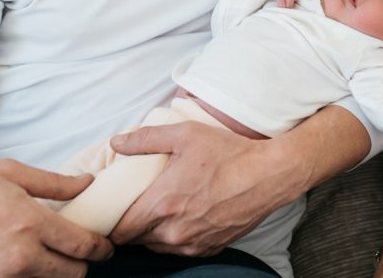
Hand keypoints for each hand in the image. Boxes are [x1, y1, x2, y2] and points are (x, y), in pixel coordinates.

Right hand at [0, 159, 112, 276]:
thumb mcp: (8, 174)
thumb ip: (54, 182)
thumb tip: (87, 183)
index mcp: (31, 224)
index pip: (82, 245)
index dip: (101, 248)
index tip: (106, 246)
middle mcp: (21, 256)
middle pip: (72, 273)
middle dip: (82, 263)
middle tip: (81, 251)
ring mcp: (3, 277)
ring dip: (56, 271)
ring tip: (52, 252)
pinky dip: (31, 275)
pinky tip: (27, 259)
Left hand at [108, 121, 284, 254]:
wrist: (270, 174)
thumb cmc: (229, 152)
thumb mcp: (186, 134)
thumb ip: (146, 139)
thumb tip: (116, 143)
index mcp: (162, 204)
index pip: (119, 230)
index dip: (112, 221)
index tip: (115, 209)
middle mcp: (174, 231)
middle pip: (136, 240)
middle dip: (134, 225)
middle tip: (140, 205)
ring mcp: (193, 243)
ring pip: (157, 246)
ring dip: (155, 232)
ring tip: (165, 210)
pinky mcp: (210, 248)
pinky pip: (181, 249)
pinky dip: (178, 237)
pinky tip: (187, 216)